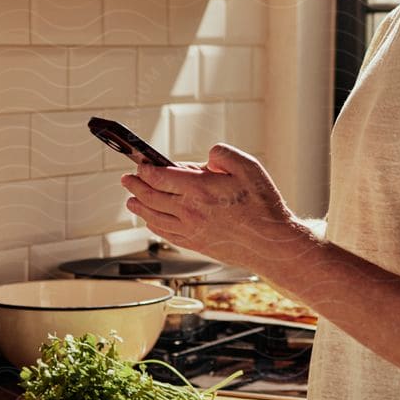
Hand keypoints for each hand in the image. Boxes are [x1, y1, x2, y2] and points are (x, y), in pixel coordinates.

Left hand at [120, 144, 300, 269]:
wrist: (272, 244)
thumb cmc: (263, 205)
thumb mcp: (248, 167)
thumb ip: (222, 155)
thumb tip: (205, 157)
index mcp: (200, 189)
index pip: (160, 177)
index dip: (145, 169)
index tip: (140, 164)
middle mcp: (190, 211)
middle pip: (151, 197)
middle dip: (136, 186)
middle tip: (128, 179)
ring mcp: (190, 230)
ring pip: (154, 217)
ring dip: (139, 206)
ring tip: (131, 200)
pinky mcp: (195, 244)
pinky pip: (165, 234)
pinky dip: (153, 225)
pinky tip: (150, 221)